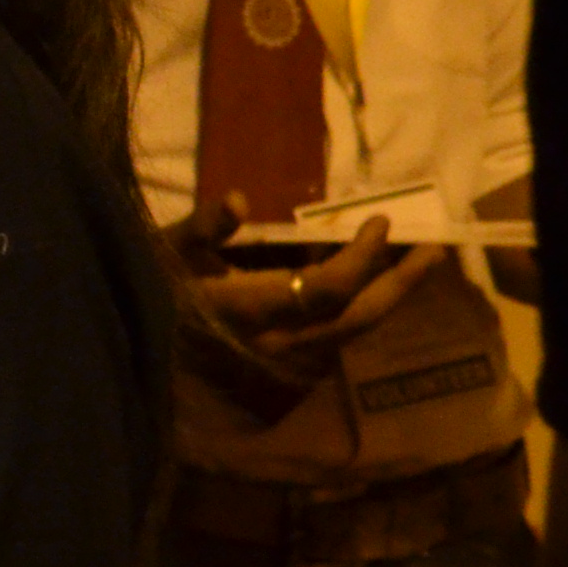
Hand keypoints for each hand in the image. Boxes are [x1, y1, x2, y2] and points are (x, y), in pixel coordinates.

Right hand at [174, 201, 424, 396]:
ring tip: (415, 264)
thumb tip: (240, 200)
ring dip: (388, 298)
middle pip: (357, 316)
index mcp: (252, 308)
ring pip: (351, 332)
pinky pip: (336, 338)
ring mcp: (283, 359)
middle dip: (401, 283)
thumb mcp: (165, 251)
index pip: (327, 288)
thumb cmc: (150, 292)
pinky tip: (370, 287)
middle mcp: (278, 341)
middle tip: (434, 249)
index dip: (361, 258)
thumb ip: (204, 229)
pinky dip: (360, 310)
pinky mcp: (284, 366)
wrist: (132, 352)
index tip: (380, 222)